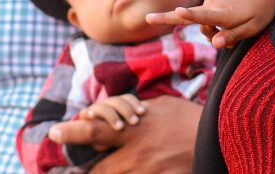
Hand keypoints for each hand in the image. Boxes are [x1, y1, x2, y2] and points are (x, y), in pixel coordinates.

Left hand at [48, 95, 199, 173]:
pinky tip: (142, 168)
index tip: (54, 132)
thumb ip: (134, 112)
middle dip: (91, 170)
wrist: (220, 134)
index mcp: (133, 129)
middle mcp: (136, 153)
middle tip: (82, 167)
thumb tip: (115, 114)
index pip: (95, 131)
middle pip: (99, 170)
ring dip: (112, 172)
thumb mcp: (158, 107)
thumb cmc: (188, 117)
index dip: (72, 133)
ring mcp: (148, 172)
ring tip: (120, 164)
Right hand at [145, 0, 274, 47]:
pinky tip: (229, 20)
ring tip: (234, 28)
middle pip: (201, 27)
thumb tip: (214, 45)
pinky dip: (215, 23)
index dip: (189, 15)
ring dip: (214, 30)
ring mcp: (210, 0)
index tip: (177, 11)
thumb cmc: (260, 11)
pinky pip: (207, 17)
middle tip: (230, 41)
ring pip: (204, 24)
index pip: (203, 15)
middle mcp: (213, 5)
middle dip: (211, 36)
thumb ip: (232, 36)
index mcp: (223, 13)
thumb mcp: (252, 29)